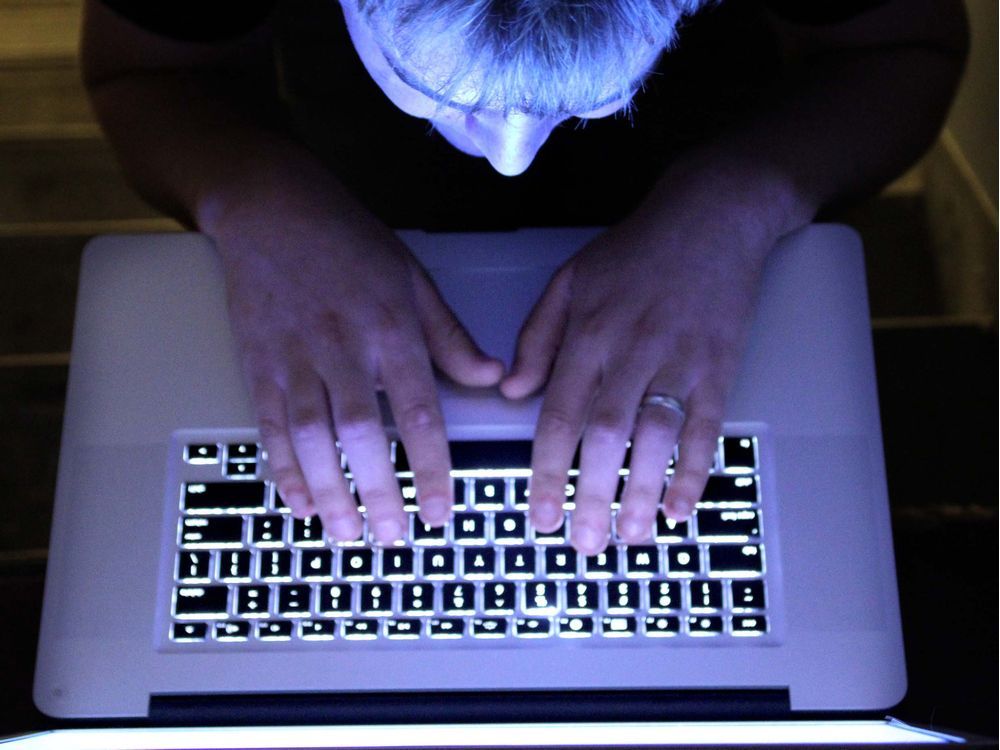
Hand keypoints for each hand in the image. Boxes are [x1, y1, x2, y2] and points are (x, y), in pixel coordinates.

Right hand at [215, 206, 502, 543]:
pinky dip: (281, 466)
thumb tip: (492, 377)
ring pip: (310, 435)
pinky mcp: (258, 362)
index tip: (438, 511)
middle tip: (391, 536)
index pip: (418, 410)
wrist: (272, 208)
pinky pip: (269, 423)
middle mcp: (343, 346)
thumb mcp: (413, 279)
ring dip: (328, 489)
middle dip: (376, 489)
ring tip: (346, 532)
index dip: (429, 467)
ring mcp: (295, 356)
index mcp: (391, 328)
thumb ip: (450, 337)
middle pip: (361, 431)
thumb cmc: (349, 243)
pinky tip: (298, 500)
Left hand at [501, 190, 775, 554]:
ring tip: (630, 537)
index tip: (538, 515)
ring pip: (656, 436)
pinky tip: (681, 507)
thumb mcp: (570, 280)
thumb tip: (509, 392)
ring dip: (642, 491)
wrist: (712, 215)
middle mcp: (631, 350)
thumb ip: (536, 338)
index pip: (559, 413)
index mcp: (587, 332)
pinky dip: (695, 469)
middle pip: (606, 434)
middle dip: (591, 494)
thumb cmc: (635, 250)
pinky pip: (707, 425)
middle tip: (582, 544)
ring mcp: (679, 359)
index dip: (547, 470)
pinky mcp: (719, 364)